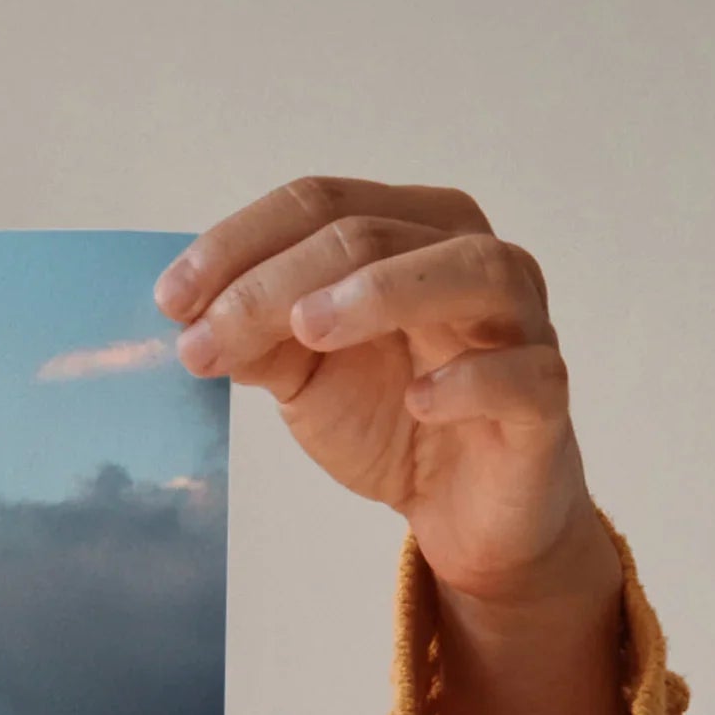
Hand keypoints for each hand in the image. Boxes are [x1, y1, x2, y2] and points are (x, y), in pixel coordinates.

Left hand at [162, 176, 645, 714]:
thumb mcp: (306, 375)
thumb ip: (258, 338)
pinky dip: (470, 380)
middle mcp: (472, 257)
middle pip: (374, 233)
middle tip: (206, 336)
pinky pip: (521, 373)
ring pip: (467, 271)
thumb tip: (192, 317)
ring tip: (308, 329)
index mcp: (410, 232)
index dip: (240, 243)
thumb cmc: (392, 418)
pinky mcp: (544, 398)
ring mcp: (519, 323)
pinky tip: (419, 399)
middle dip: (277, 282)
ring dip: (381, 292)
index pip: (322, 204)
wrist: (464, 510)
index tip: (170, 301)